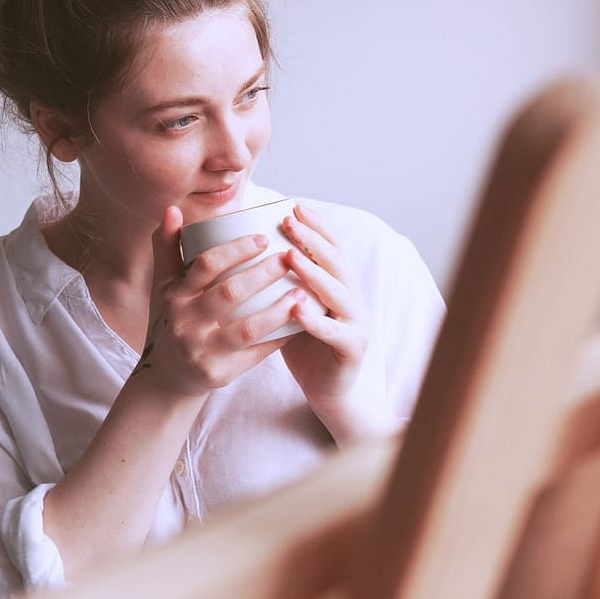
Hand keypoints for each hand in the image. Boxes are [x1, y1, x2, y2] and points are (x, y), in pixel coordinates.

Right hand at [133, 206, 301, 403]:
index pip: (205, 265)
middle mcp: (184, 323)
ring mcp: (201, 351)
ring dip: (278, 310)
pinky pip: (256, 354)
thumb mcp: (163, 285)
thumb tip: (172, 208)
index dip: (235, 250)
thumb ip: (168, 247)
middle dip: (263, 274)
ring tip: (302, 293)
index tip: (264, 238)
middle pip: (229, 293)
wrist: (167, 376)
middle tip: (290, 258)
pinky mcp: (219, 374)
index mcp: (173, 295)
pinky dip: (279, 338)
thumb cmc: (173, 319)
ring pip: (247, 328)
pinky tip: (301, 323)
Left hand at [278, 204, 373, 443]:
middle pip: (336, 262)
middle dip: (312, 240)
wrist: (328, 391)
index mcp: (338, 285)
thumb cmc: (303, 345)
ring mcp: (356, 322)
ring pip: (337, 292)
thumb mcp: (291, 306)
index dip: (316, 226)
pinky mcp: (353, 348)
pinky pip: (333, 332)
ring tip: (290, 257)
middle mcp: (352, 298)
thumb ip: (278, 281)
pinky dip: (315, 319)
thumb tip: (243, 249)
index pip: (331, 247)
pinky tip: (296, 309)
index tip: (293, 206)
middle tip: (289, 222)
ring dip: (313, 272)